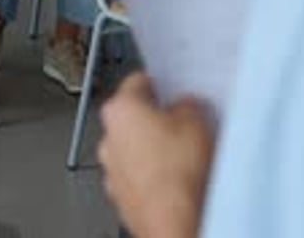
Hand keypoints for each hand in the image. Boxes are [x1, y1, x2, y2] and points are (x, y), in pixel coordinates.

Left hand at [98, 72, 214, 237]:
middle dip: (157, 117)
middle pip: (133, 116)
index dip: (161, 81)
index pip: (138, 81)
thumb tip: (185, 106)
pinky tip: (178, 178)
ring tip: (184, 153)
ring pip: (134, 149)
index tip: (172, 86)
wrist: (176, 221)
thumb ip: (186, 103)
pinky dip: (154, 175)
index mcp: (119, 109)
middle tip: (183, 119)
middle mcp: (107, 139)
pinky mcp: (122, 198)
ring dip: (154, 148)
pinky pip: (139, 176)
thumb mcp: (195, 118)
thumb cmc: (178, 173)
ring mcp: (112, 172)